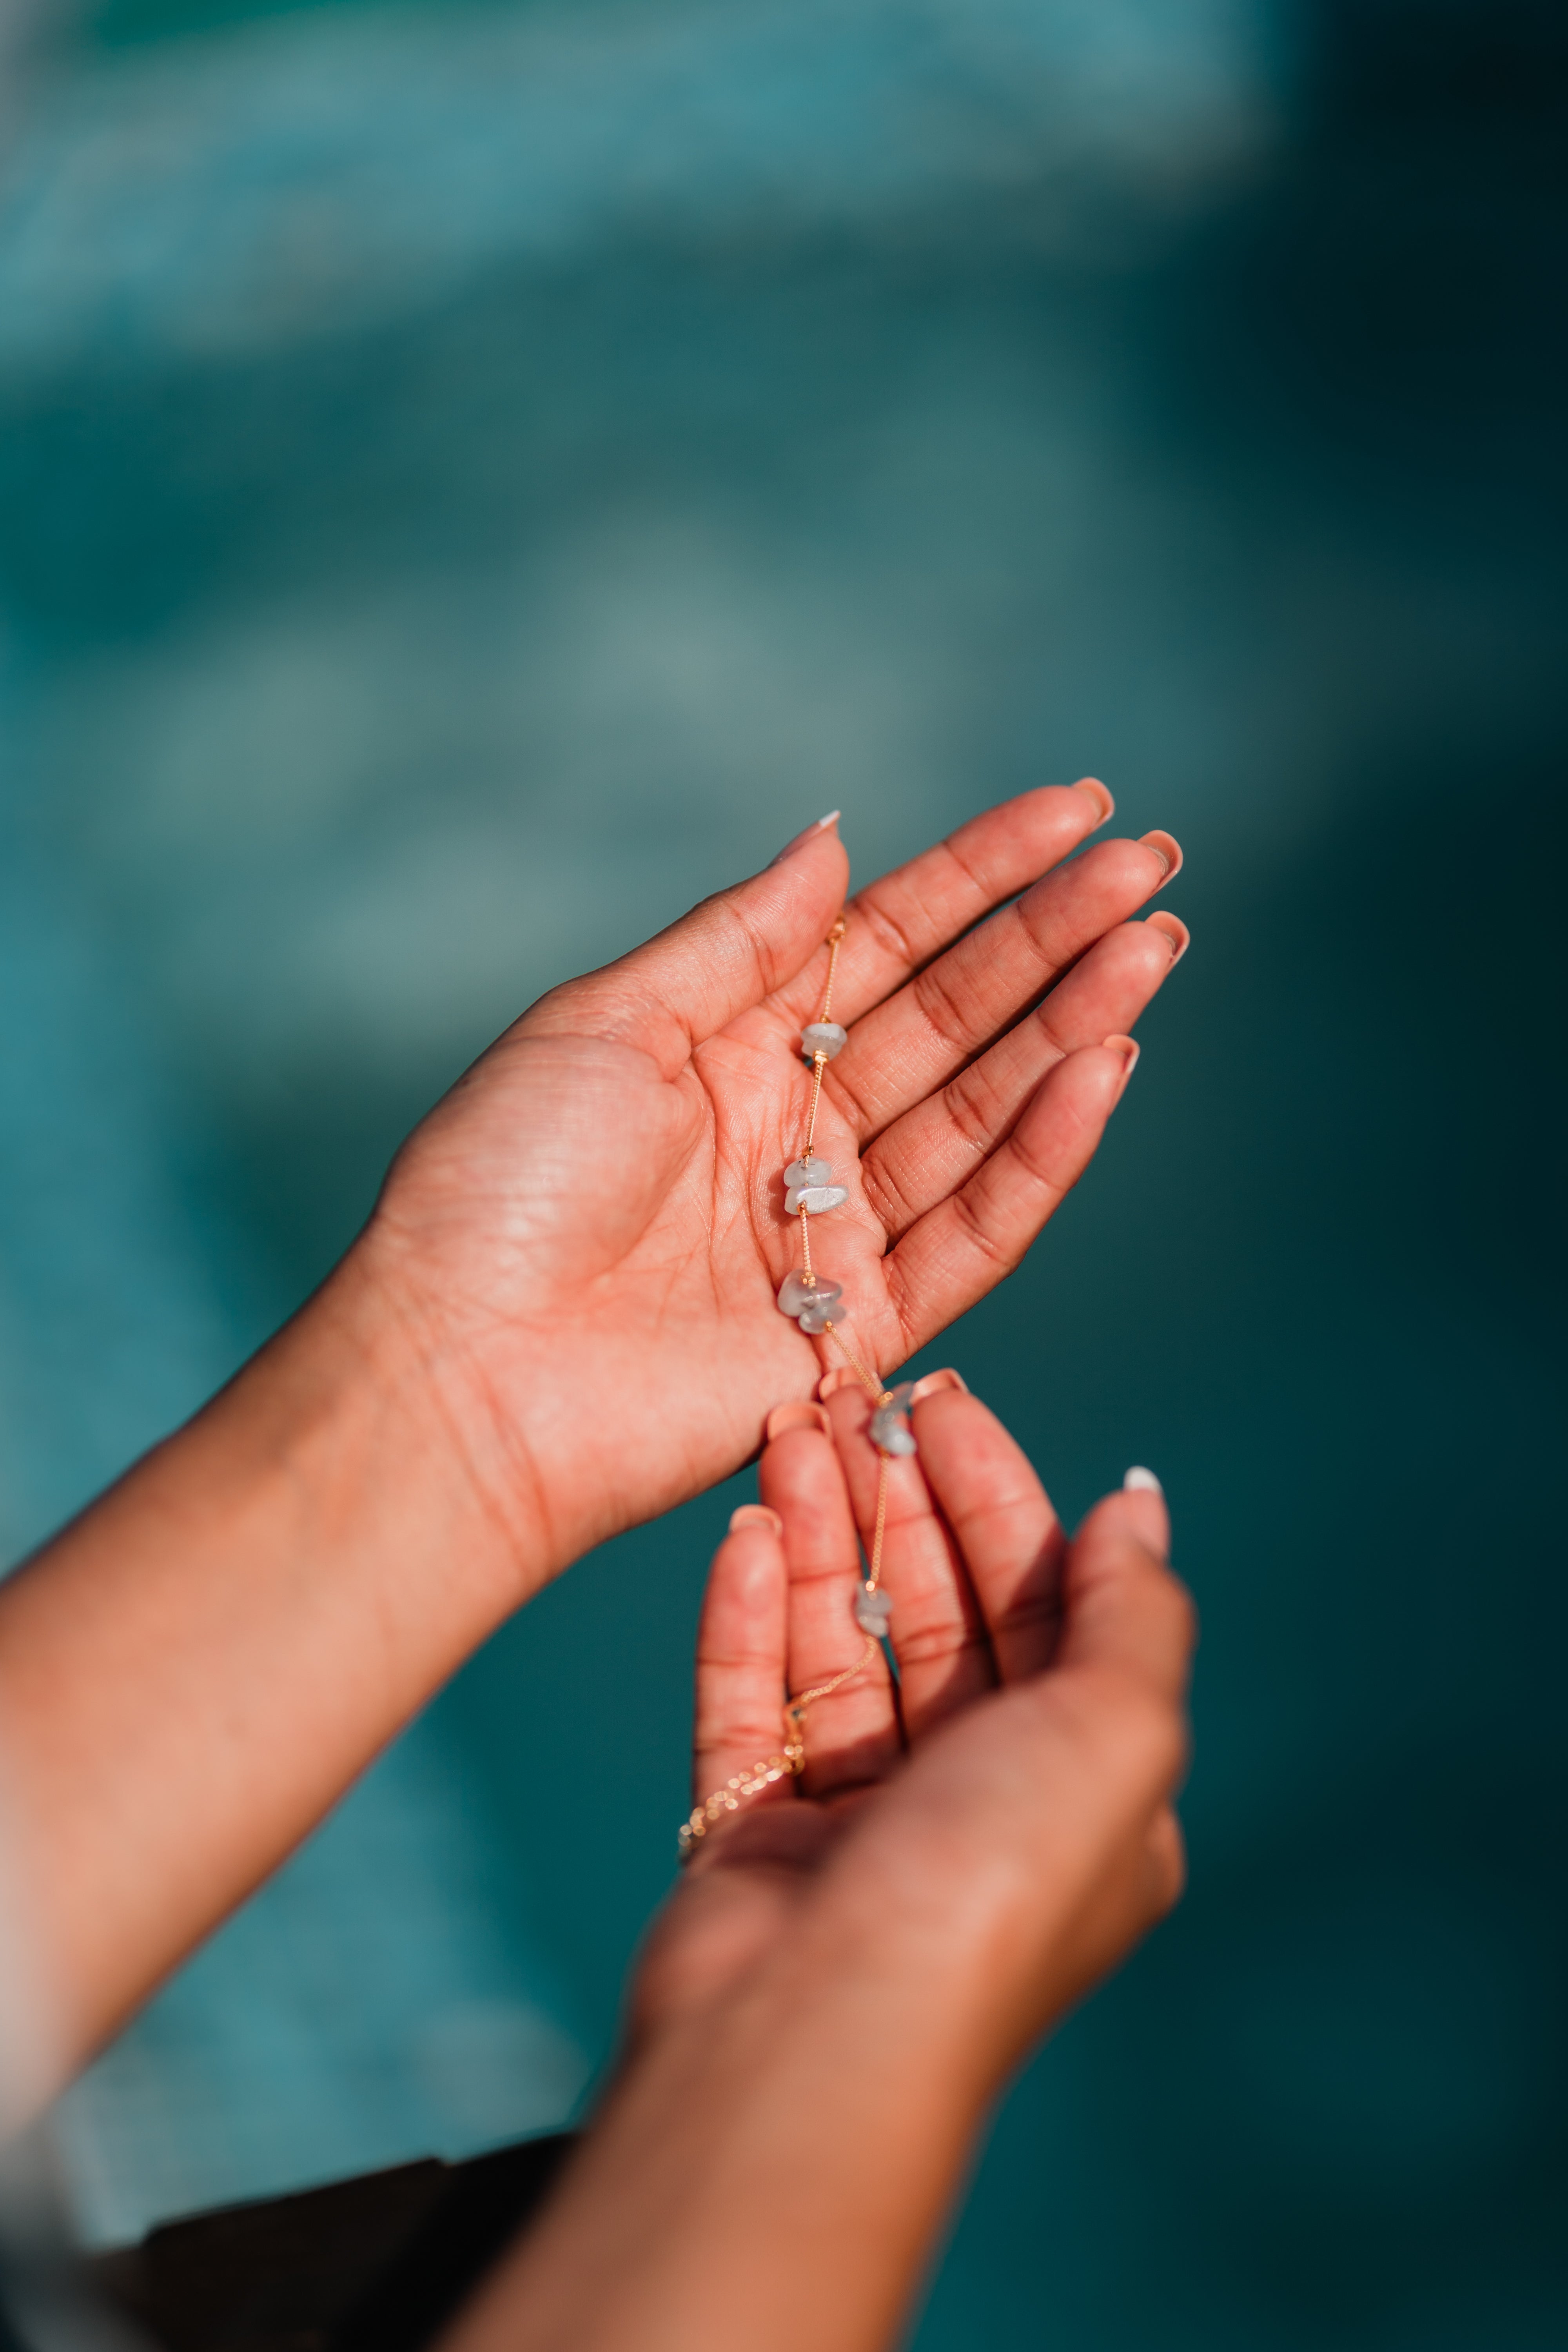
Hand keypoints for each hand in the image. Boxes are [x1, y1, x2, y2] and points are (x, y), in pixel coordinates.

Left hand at [364, 790, 1186, 1586]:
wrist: (460, 1369)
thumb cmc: (497, 1187)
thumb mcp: (605, 1021)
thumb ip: (738, 938)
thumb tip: (833, 839)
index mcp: (730, 1046)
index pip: (887, 940)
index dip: (984, 875)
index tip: (1078, 811)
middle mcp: (795, 1130)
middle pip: (955, 1017)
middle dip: (1055, 940)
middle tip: (1152, 868)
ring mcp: (834, 1228)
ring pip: (983, 1111)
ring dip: (1072, 1028)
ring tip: (1152, 947)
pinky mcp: (861, 1325)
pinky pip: (977, 1229)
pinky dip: (1042, 1153)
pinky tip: (1104, 1066)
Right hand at [633, 1379, 1193, 2057]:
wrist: (813, 2038)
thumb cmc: (987, 1887)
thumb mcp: (1117, 1738)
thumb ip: (1135, 1615)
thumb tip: (1137, 1507)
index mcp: (1079, 1790)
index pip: (1042, 1605)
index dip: (997, 1496)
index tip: (941, 1407)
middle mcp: (975, 1799)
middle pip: (933, 1611)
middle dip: (897, 1500)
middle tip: (852, 1401)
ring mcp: (859, 1817)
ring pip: (837, 1640)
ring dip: (813, 1532)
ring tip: (784, 1435)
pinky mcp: (755, 1830)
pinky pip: (750, 1695)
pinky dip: (746, 1612)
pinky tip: (740, 1531)